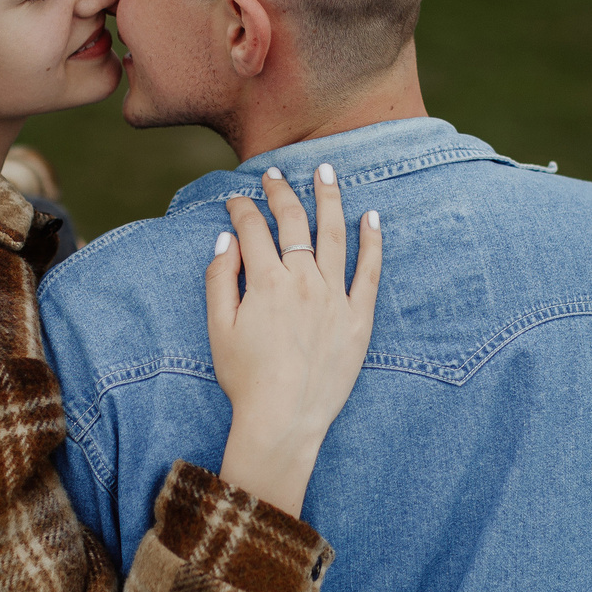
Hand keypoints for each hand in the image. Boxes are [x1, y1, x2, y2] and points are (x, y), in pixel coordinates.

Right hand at [207, 163, 382, 517]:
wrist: (284, 420)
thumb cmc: (246, 379)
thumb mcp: (219, 328)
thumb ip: (220, 278)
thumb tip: (226, 238)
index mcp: (266, 282)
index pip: (253, 229)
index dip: (242, 208)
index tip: (236, 199)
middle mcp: (304, 281)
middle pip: (294, 222)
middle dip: (282, 192)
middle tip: (275, 174)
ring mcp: (335, 298)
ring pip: (335, 235)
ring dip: (329, 198)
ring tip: (327, 171)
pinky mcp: (359, 318)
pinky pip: (369, 272)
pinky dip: (372, 241)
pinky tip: (371, 217)